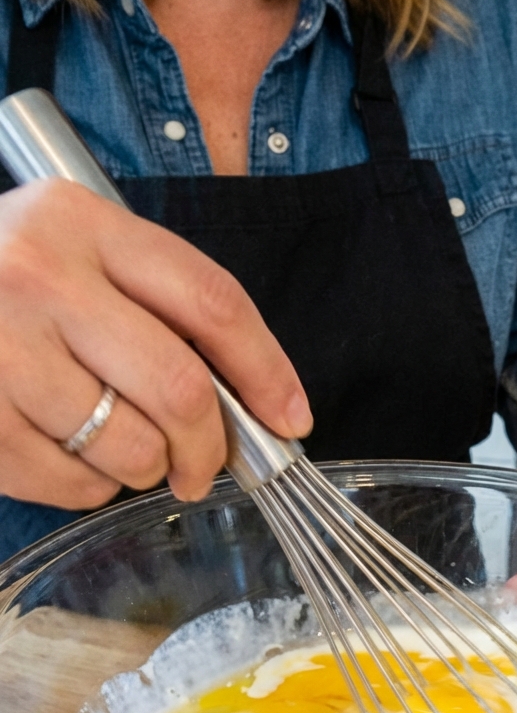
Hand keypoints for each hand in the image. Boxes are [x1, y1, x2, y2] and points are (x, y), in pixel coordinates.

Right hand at [0, 180, 311, 509]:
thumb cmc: (0, 278)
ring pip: (128, 447)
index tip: (291, 418)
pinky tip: (70, 458)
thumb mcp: (73, 252)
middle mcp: (39, 276)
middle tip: (206, 467)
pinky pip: (68, 483)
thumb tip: (248, 401)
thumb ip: (153, 304)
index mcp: (83, 223)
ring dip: (146, 468)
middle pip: (180, 387)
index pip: (212, 301)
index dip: (268, 371)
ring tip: (125, 453)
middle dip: (210, 445)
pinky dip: (88, 489)